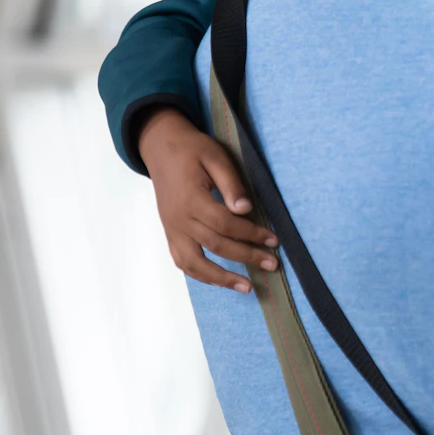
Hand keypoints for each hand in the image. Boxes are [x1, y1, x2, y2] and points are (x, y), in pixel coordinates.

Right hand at [138, 107, 279, 291]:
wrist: (160, 147)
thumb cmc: (192, 150)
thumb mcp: (215, 157)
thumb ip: (231, 184)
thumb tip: (246, 210)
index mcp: (191, 199)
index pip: (226, 224)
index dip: (251, 234)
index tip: (273, 240)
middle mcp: (179, 219)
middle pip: (216, 246)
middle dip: (246, 257)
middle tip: (273, 264)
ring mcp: (172, 229)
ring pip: (194, 263)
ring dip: (221, 278)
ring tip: (247, 287)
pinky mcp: (169, 232)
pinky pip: (181, 260)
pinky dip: (199, 274)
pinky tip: (218, 280)